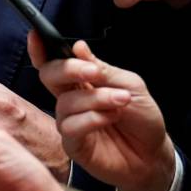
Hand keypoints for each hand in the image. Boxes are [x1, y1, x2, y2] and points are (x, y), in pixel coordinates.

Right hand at [30, 33, 174, 190]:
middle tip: (94, 72)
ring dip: (96, 98)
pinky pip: (71, 127)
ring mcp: (70, 121)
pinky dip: (92, 118)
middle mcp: (71, 98)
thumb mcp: (129, 85)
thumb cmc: (142, 118)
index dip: (40, 49)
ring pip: (65, 102)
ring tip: (121, 101)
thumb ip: (103, 68)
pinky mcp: (73, 144)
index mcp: (81, 80)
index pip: (54, 62)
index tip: (36, 35)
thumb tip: (78, 47)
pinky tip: (110, 118)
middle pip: (49, 76)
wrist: (154, 155)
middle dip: (69, 69)